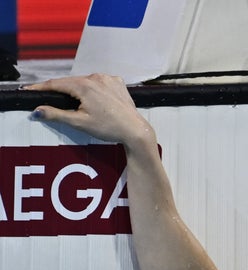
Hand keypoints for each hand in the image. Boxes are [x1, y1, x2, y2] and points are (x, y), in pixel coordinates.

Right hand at [25, 73, 152, 145]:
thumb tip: (37, 110)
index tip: (28, 90)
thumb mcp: (79, 122)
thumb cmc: (108, 127)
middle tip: (48, 97)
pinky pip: (100, 83)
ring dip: (78, 90)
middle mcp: (96, 77)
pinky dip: (94, 89)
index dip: (41, 88)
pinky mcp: (118, 83)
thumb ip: (56, 114)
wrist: (135, 130)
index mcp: (85, 85)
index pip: (56, 84)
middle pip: (71, 82)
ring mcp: (109, 78)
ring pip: (86, 82)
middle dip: (60, 90)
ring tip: (74, 102)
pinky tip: (95, 100)